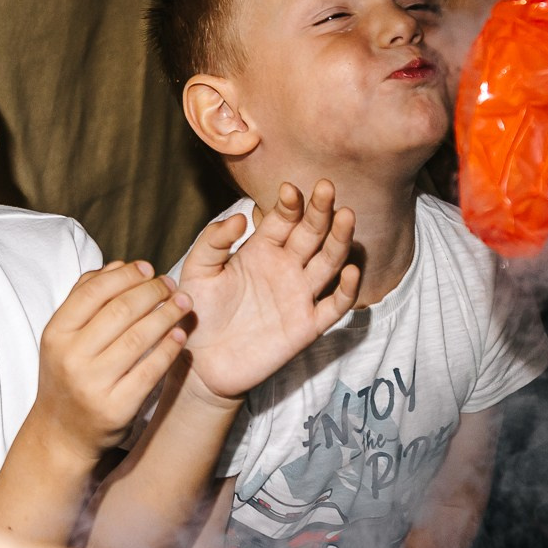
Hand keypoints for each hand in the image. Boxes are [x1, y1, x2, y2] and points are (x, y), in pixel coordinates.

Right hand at [32, 261, 189, 457]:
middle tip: (172, 284)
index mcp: (56, 334)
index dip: (126, 275)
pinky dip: (168, 349)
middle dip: (152, 291)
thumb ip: (86, 296)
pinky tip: (180, 335)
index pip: (94, 291)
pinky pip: (150, 371)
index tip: (149, 268)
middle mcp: (72, 357)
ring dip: (167, 315)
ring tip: (184, 303)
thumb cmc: (67, 374)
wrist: (61, 434)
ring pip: (139, 338)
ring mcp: (94, 385)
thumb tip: (120, 265)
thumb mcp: (64, 336)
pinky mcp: (117, 408)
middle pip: (121, 310)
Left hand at [179, 182, 359, 400]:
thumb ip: (214, 241)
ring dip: (339, 240)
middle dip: (320, 211)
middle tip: (327, 187)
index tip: (289, 190)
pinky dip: (346, 290)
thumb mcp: (198, 270)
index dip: (289, 204)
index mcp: (261, 249)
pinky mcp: (306, 326)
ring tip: (346, 216)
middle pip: (311, 234)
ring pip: (328, 262)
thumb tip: (240, 218)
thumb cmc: (198, 311)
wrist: (200, 360)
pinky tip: (350, 270)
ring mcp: (299, 295)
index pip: (283, 220)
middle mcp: (285, 267)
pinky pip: (334, 306)